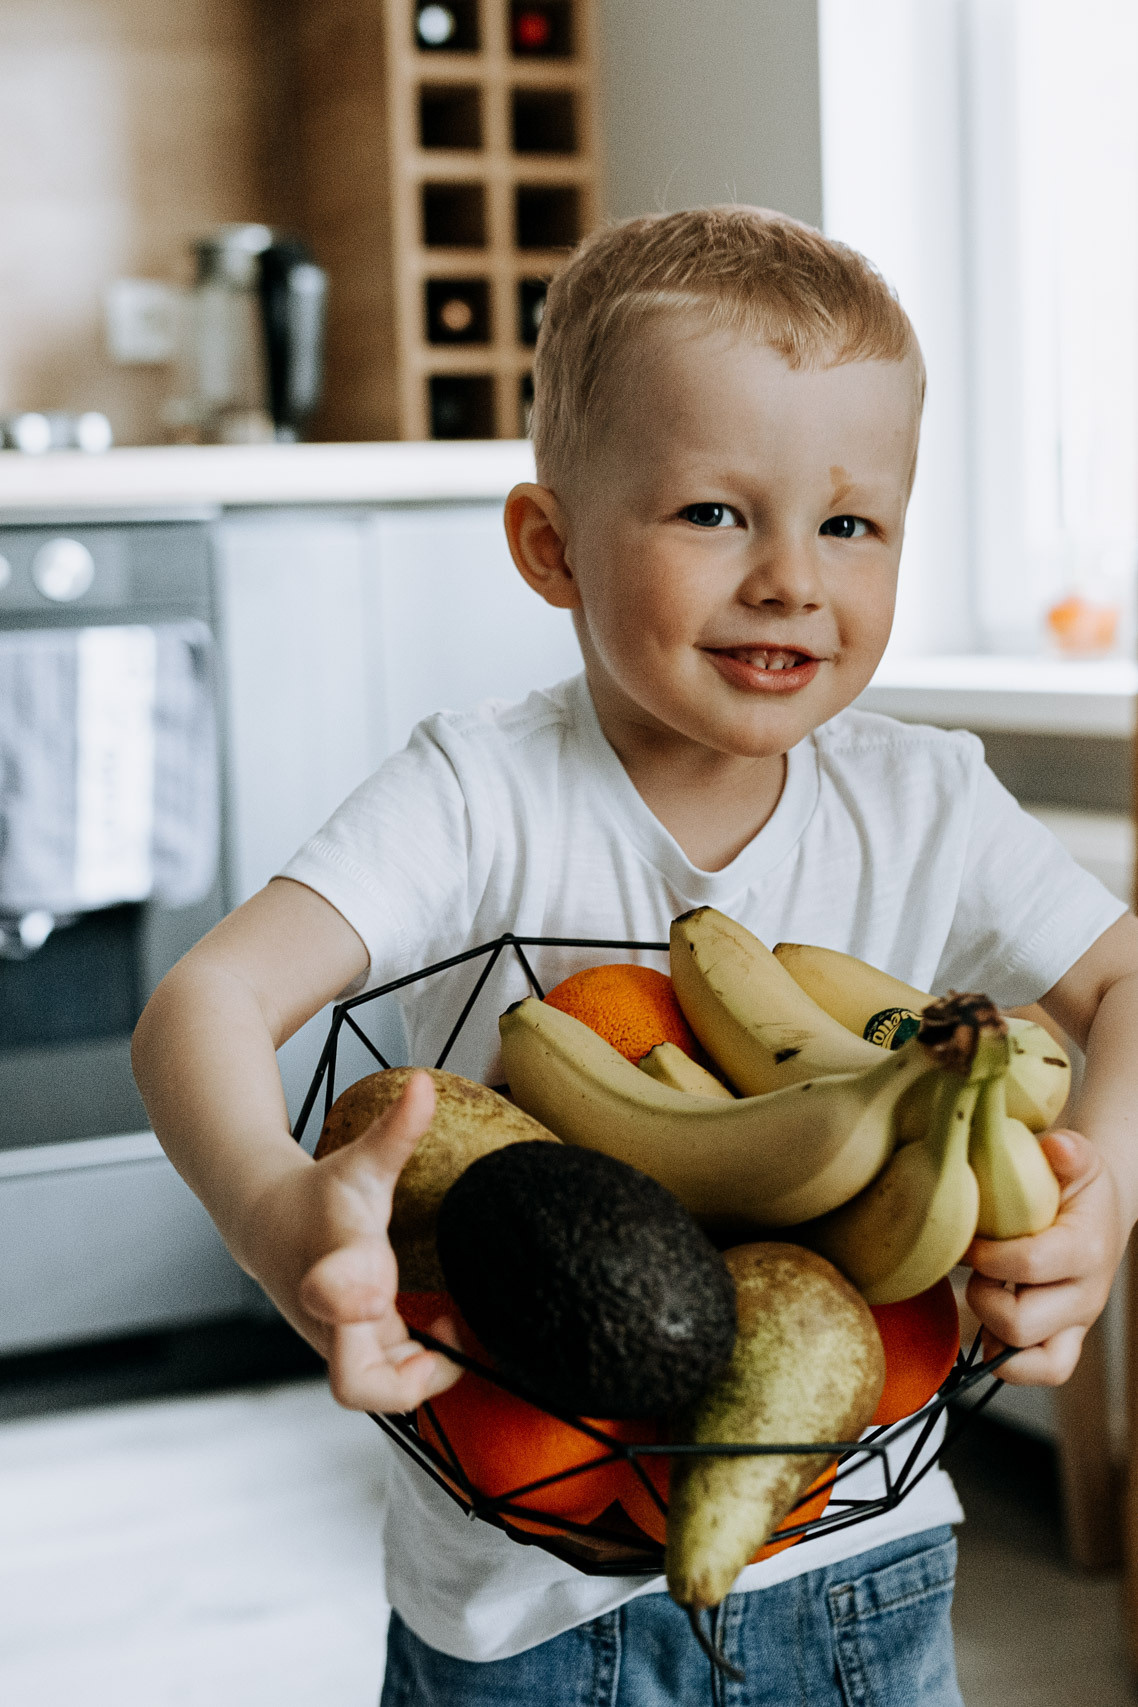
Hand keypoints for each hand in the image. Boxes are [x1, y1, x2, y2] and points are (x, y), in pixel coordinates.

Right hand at [246, 1071, 461, 1413]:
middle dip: (407, 1378)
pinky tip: (444, 1332)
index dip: (356, 1301)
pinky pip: (390, 1383)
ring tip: (452, 1327)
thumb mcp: (360, 1163)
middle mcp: (333, 1320)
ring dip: (426, 1373)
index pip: (337, 1299)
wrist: (267, 1224)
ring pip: (379, 1392)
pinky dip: (422, 1369)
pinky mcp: (353, 1355)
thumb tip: (426, 1085)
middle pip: (358, 1384)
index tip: (381, 1292)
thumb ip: (396, 1130)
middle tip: (446, 1339)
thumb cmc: (320, 1195)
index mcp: (334, 1266)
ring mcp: (342, 1345)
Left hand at [964, 1129, 1126, 1384]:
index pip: (1029, 1266)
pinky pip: (1038, 1372)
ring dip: (992, 1332)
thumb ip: (1071, 1152)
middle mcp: (1084, 1297)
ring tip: (985, 1296)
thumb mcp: (1078, 1160)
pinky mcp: (1063, 1339)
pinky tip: (989, 1325)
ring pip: (1031, 1361)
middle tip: (976, 1271)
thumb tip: (1056, 1145)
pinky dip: (1005, 1359)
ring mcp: (1074, 1324)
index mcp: (1084, 1250)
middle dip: (983, 1298)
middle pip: (1022, 1323)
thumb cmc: (1078, 1185)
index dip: (988, 1256)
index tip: (972, 1241)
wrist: (1101, 1212)